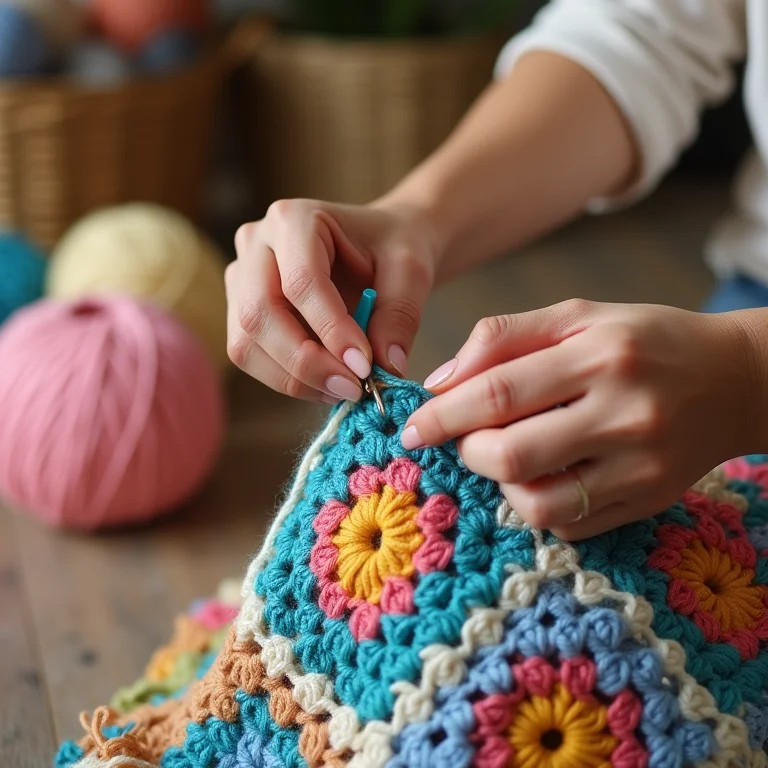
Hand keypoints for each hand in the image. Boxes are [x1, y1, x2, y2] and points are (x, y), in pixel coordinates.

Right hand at [226, 199, 438, 402]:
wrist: (379, 246)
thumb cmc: (392, 249)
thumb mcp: (410, 272)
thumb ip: (400, 315)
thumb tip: (387, 368)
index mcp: (295, 219)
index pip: (301, 282)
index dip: (331, 330)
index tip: (365, 368)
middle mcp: (256, 244)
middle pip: (260, 315)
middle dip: (306, 363)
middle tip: (353, 388)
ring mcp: (241, 279)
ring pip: (246, 344)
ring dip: (294, 378)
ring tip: (344, 388)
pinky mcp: (242, 311)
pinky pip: (251, 356)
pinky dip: (288, 379)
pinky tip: (327, 382)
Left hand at [403, 299, 758, 539]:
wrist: (732, 380)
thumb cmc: (643, 341)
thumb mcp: (577, 315)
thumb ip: (503, 338)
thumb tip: (439, 381)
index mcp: (600, 354)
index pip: (499, 391)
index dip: (444, 414)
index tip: (414, 427)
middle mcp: (624, 413)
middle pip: (512, 455)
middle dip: (468, 451)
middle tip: (466, 438)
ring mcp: (639, 466)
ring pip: (537, 503)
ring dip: (500, 484)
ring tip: (506, 455)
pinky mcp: (647, 501)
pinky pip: (568, 523)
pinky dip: (536, 504)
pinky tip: (543, 474)